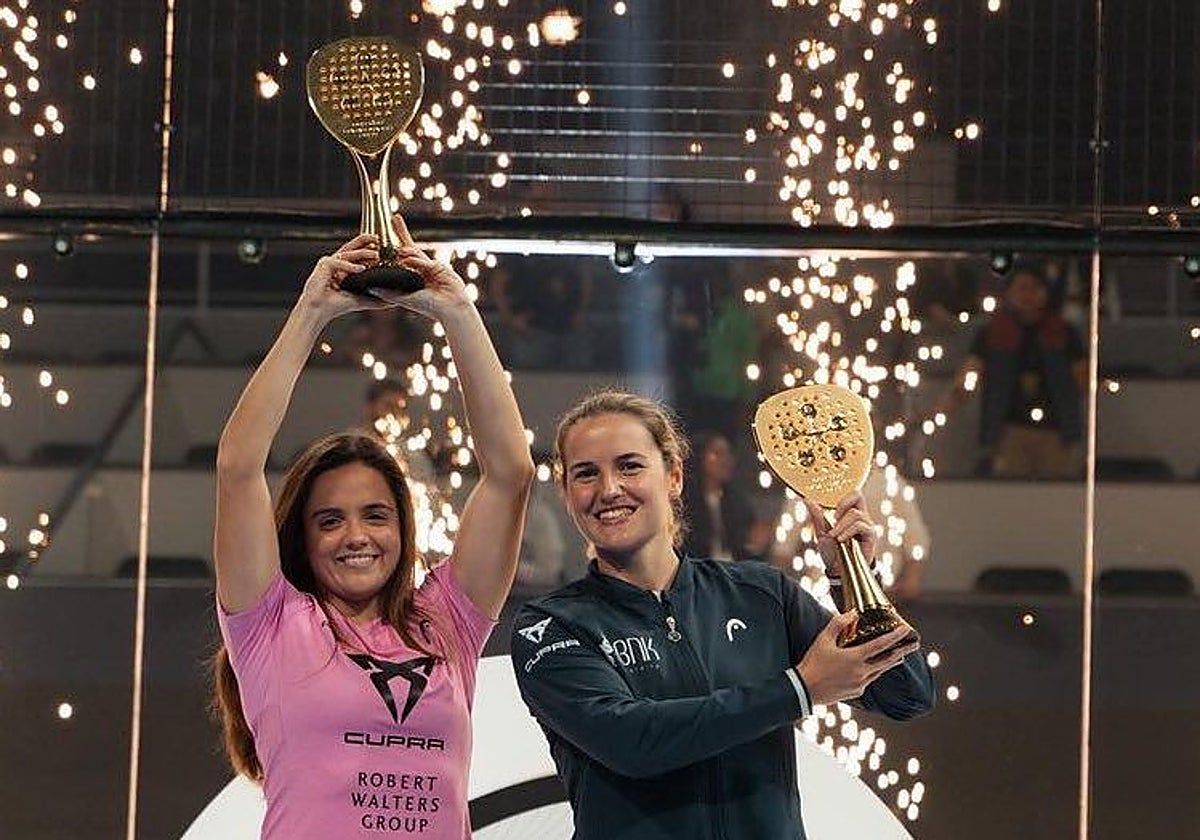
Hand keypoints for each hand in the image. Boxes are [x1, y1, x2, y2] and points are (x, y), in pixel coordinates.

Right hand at [300, 233, 391, 320]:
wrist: (319, 311)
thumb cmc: (336, 305)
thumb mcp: (361, 301)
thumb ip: (376, 300)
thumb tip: (393, 303)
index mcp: (343, 267)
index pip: (357, 253)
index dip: (368, 248)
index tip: (381, 246)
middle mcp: (336, 262)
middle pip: (351, 247)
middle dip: (364, 241)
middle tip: (378, 238)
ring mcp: (329, 262)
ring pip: (347, 254)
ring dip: (362, 253)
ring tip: (375, 254)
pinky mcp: (323, 266)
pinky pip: (338, 263)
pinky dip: (349, 266)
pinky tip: (361, 269)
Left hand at [372, 214, 470, 319]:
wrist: (450, 308)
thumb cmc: (429, 306)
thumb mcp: (405, 299)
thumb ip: (388, 293)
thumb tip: (370, 288)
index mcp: (412, 277)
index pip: (399, 260)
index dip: (391, 249)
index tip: (380, 240)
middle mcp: (420, 270)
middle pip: (408, 248)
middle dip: (401, 233)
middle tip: (394, 218)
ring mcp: (430, 267)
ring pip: (415, 253)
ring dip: (405, 248)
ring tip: (397, 247)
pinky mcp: (438, 266)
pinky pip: (423, 261)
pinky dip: (415, 261)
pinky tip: (407, 259)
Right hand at [795, 612, 919, 705]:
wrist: (804, 689)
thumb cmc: (813, 662)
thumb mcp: (823, 639)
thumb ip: (838, 624)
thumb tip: (853, 614)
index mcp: (855, 658)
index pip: (880, 645)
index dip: (895, 636)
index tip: (906, 629)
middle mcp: (861, 672)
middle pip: (888, 661)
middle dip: (902, 651)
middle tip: (914, 645)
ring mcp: (860, 684)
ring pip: (880, 671)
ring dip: (890, 662)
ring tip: (899, 656)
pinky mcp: (857, 693)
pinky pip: (869, 680)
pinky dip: (873, 671)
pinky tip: (872, 668)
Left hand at [803, 491, 877, 577]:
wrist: (838, 570)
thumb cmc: (831, 551)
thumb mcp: (821, 533)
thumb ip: (817, 517)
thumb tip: (808, 499)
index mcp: (849, 513)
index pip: (852, 494)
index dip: (841, 496)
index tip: (828, 508)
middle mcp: (860, 516)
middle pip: (858, 495)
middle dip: (842, 504)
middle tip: (833, 517)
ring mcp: (866, 525)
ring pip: (855, 513)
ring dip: (840, 525)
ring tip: (833, 536)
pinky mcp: (870, 535)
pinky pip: (860, 525)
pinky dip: (847, 531)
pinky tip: (840, 540)